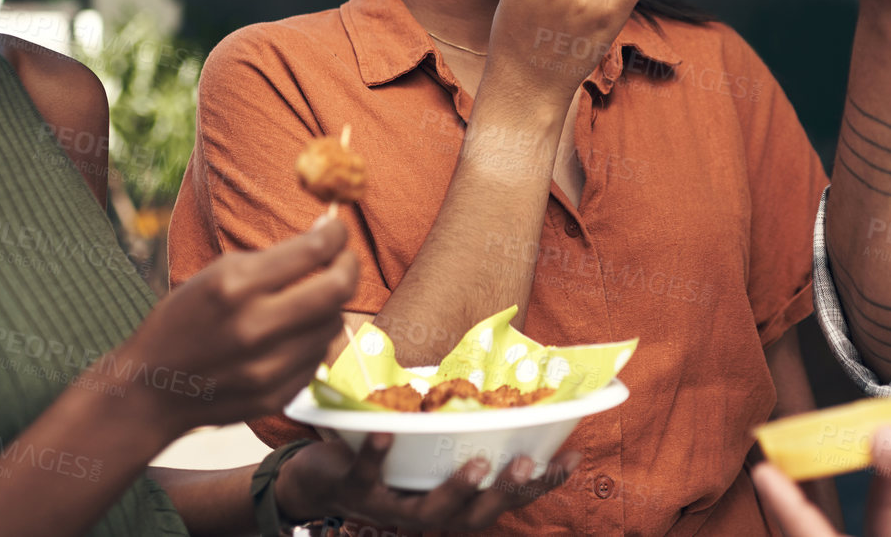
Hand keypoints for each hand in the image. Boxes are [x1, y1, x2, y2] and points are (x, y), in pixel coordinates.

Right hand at [113, 218, 356, 438]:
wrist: (151, 390)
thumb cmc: (184, 321)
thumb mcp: (217, 274)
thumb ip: (274, 257)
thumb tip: (326, 234)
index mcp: (235, 286)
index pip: (313, 250)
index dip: (336, 234)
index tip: (338, 228)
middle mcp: (255, 327)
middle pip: (337, 289)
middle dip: (350, 266)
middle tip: (344, 259)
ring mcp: (268, 367)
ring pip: (334, 324)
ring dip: (330, 305)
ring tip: (311, 298)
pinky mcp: (277, 395)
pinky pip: (319, 357)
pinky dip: (314, 339)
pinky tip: (293, 334)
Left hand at [278, 434, 579, 529]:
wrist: (317, 473)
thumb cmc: (387, 451)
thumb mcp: (429, 437)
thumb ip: (464, 420)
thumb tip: (511, 372)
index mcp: (452, 500)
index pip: (507, 499)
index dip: (542, 483)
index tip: (572, 455)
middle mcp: (426, 512)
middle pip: (476, 517)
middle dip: (505, 492)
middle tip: (527, 463)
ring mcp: (389, 506)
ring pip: (429, 511)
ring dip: (456, 489)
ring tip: (476, 463)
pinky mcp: (351, 489)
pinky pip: (365, 476)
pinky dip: (376, 453)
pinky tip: (385, 429)